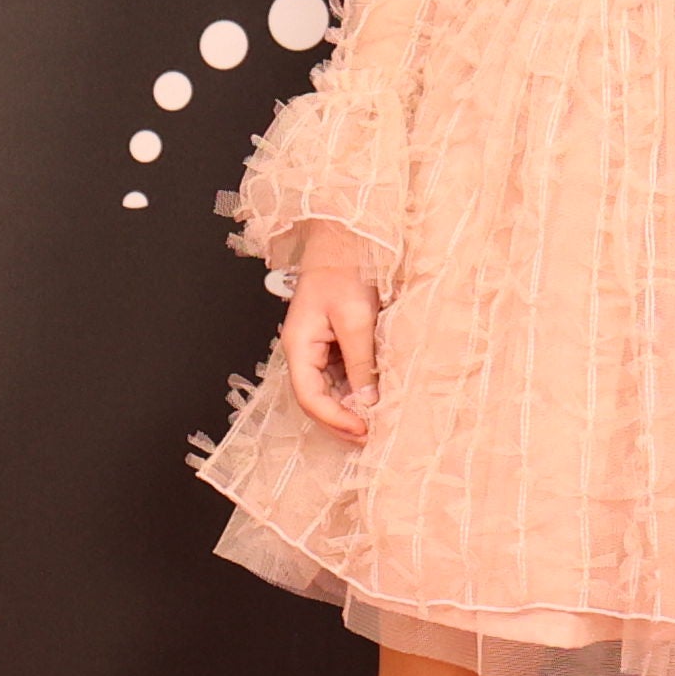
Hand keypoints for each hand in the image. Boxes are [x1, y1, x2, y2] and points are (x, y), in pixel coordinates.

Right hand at [281, 221, 381, 439]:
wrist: (347, 240)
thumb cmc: (345, 270)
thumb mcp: (356, 319)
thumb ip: (360, 362)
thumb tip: (367, 399)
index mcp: (299, 345)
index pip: (310, 397)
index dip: (334, 419)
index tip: (362, 429)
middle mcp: (303, 351)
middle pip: (316, 398)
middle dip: (341, 420)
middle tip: (370, 436)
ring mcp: (317, 347)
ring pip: (330, 389)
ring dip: (350, 408)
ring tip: (375, 422)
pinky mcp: (333, 342)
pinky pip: (341, 374)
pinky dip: (356, 389)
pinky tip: (375, 398)